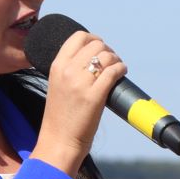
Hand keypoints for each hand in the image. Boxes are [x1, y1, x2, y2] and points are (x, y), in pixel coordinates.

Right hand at [30, 29, 126, 176]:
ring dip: (116, 60)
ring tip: (117, 68)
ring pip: (107, 56)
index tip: (100, 48)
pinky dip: (121, 69)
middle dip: (107, 50)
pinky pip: (113, 71)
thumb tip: (92, 58)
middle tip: (111, 62)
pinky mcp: (94, 96)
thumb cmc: (60, 117)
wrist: (58, 141)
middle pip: (96, 45)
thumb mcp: (57, 85)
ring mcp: (81, 83)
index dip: (93, 39)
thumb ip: (69, 70)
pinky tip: (122, 73)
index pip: (78, 37)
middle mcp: (68, 71)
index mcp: (57, 66)